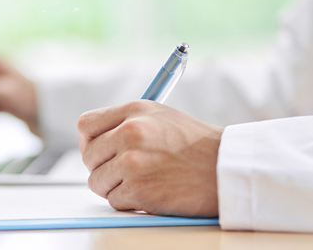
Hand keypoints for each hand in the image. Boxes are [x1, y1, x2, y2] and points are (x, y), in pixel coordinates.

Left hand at [78, 100, 223, 216]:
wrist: (227, 169)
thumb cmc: (196, 146)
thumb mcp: (160, 117)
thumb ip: (126, 123)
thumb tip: (95, 140)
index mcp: (134, 111)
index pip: (86, 125)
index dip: (89, 142)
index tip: (99, 151)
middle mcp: (131, 132)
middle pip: (88, 156)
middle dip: (101, 167)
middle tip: (123, 172)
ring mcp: (133, 162)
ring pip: (97, 181)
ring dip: (114, 187)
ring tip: (141, 181)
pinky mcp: (139, 190)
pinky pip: (114, 200)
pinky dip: (129, 202)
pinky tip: (150, 192)